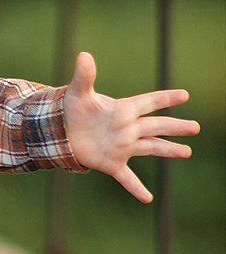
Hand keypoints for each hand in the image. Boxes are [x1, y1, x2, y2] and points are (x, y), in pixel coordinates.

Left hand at [63, 52, 198, 202]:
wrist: (59, 130)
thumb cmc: (71, 108)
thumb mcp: (78, 92)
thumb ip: (84, 75)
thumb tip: (83, 55)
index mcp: (123, 110)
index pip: (149, 102)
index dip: (165, 98)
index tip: (184, 95)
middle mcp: (127, 128)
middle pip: (156, 126)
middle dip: (175, 126)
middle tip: (195, 126)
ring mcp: (122, 146)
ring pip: (150, 148)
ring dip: (168, 150)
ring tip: (186, 152)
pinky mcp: (112, 163)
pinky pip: (127, 178)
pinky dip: (136, 188)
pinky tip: (147, 198)